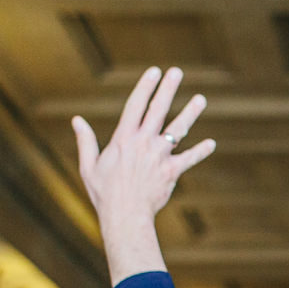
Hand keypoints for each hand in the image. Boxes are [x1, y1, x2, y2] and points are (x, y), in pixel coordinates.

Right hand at [71, 66, 214, 282]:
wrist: (124, 216)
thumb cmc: (104, 193)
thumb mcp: (89, 166)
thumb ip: (86, 141)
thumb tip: (77, 120)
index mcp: (124, 139)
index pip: (135, 105)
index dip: (145, 87)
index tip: (154, 72)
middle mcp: (143, 142)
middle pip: (158, 110)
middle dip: (168, 89)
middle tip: (176, 72)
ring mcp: (159, 156)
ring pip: (178, 129)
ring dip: (190, 113)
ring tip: (200, 99)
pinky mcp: (172, 171)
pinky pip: (189, 158)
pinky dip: (201, 151)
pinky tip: (211, 143)